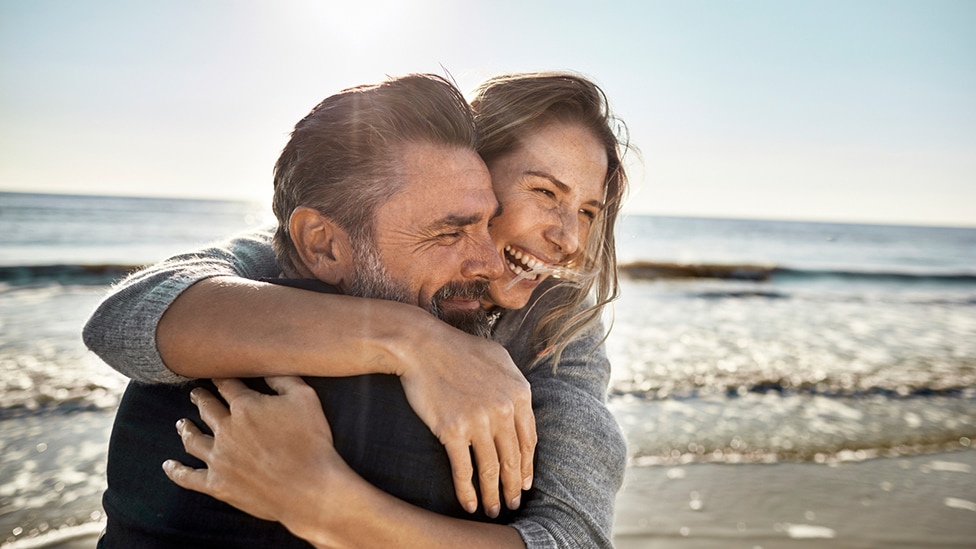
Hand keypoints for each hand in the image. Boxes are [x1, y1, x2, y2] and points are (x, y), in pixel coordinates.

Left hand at [162, 376, 342, 534]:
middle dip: (201, 398)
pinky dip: (176, 471)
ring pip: (193, 440)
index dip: (222, 377)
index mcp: (245, 406)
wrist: (308, 488)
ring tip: (181, 423)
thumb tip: (266, 366)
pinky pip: (189, 477)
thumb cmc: (311, 442)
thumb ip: (283, 378)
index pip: (228, 385)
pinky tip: (168, 465)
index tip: (217, 374)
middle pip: (207, 408)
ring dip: (186, 429)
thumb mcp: (305, 398)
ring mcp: (219, 458)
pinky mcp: (217, 484)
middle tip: (195, 393)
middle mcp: (226, 430)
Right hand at [396, 324, 535, 517]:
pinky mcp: (452, 431)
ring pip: (491, 468)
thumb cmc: (457, 349)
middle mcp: (503, 409)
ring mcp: (478, 421)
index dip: (527, 465)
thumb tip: (522, 405)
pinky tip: (470, 504)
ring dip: (493, 494)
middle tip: (513, 503)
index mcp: (519, 393)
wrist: (421, 346)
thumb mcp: (499, 358)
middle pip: (512, 458)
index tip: (525, 481)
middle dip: (514, 486)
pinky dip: (467, 491)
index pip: (529, 439)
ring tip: (494, 509)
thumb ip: (515, 383)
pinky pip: (463, 469)